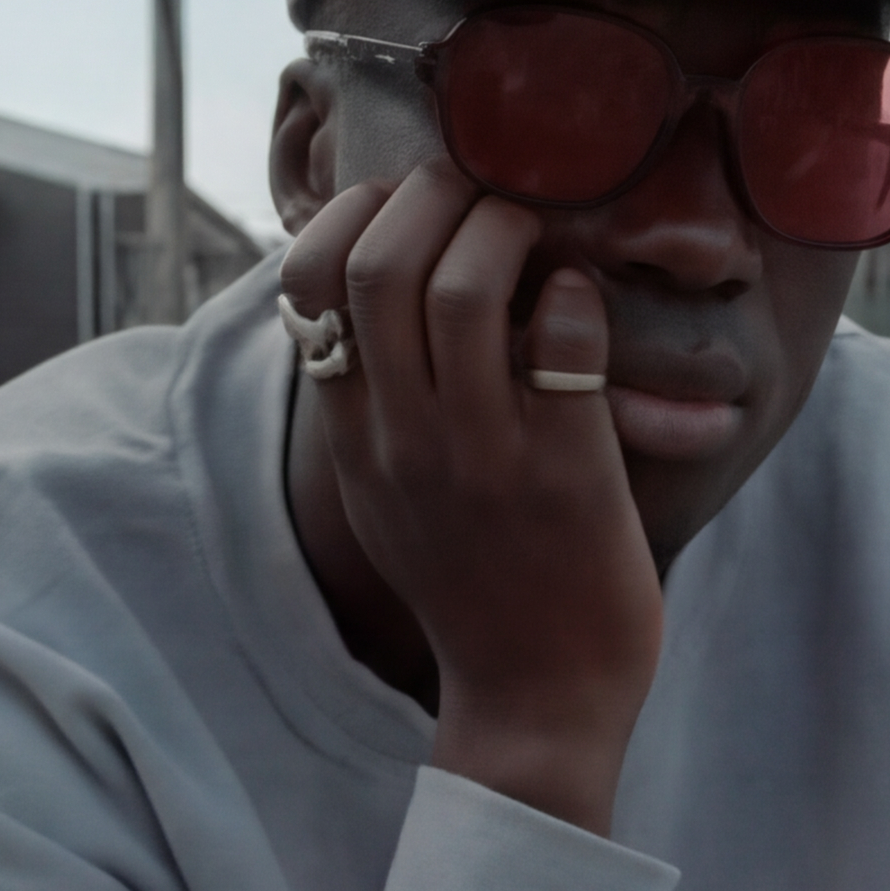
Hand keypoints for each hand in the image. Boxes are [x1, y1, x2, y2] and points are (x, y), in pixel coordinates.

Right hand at [283, 162, 662, 835]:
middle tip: (482, 189)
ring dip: (507, 228)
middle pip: (381, 263)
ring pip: (467, 287)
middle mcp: (406, 439)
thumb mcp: (388, 497)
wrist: (536, 701)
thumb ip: (372, 406)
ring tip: (536, 231)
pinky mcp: (568, 471)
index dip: (352, 215)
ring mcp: (484, 454)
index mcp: (354, 439)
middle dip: (434, 195)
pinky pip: (565, 339)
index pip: (309, 284)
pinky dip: (574, 295)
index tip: (400, 204)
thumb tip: (375, 299)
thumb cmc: (474, 587)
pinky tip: (580, 302)